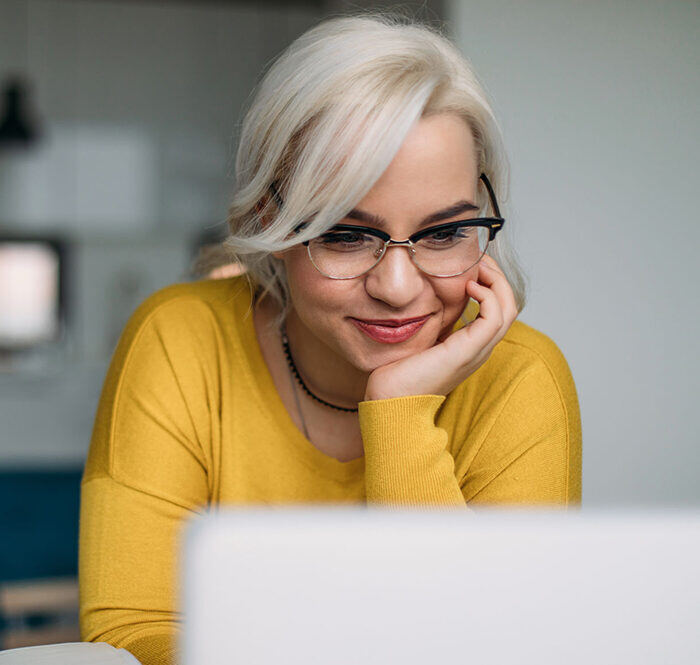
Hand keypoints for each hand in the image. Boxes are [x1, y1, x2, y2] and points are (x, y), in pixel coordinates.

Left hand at [362, 253, 518, 400]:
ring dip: (496, 280)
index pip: (496, 308)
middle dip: (496, 275)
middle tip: (478, 257)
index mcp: (469, 345)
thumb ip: (427, 322)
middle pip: (509, 304)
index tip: (470, 263)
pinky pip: (495, 317)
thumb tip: (421, 296)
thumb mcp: (417, 339)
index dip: (489, 282)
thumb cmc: (397, 374)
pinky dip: (488, 296)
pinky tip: (468, 286)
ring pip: (508, 308)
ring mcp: (476, 351)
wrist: (390, 402)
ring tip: (477, 265)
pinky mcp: (468, 351)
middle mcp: (479, 348)